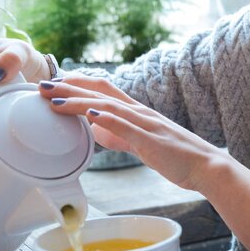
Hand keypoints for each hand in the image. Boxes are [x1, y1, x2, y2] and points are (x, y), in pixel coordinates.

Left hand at [38, 74, 225, 192]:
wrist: (206, 166)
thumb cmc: (177, 157)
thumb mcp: (142, 142)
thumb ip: (120, 135)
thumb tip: (98, 130)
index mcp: (138, 112)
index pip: (104, 89)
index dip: (78, 84)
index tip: (55, 84)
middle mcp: (141, 113)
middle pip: (100, 93)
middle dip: (70, 88)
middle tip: (42, 86)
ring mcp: (146, 125)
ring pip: (107, 107)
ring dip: (79, 102)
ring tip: (54, 99)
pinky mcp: (151, 140)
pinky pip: (126, 127)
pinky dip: (107, 120)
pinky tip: (90, 115)